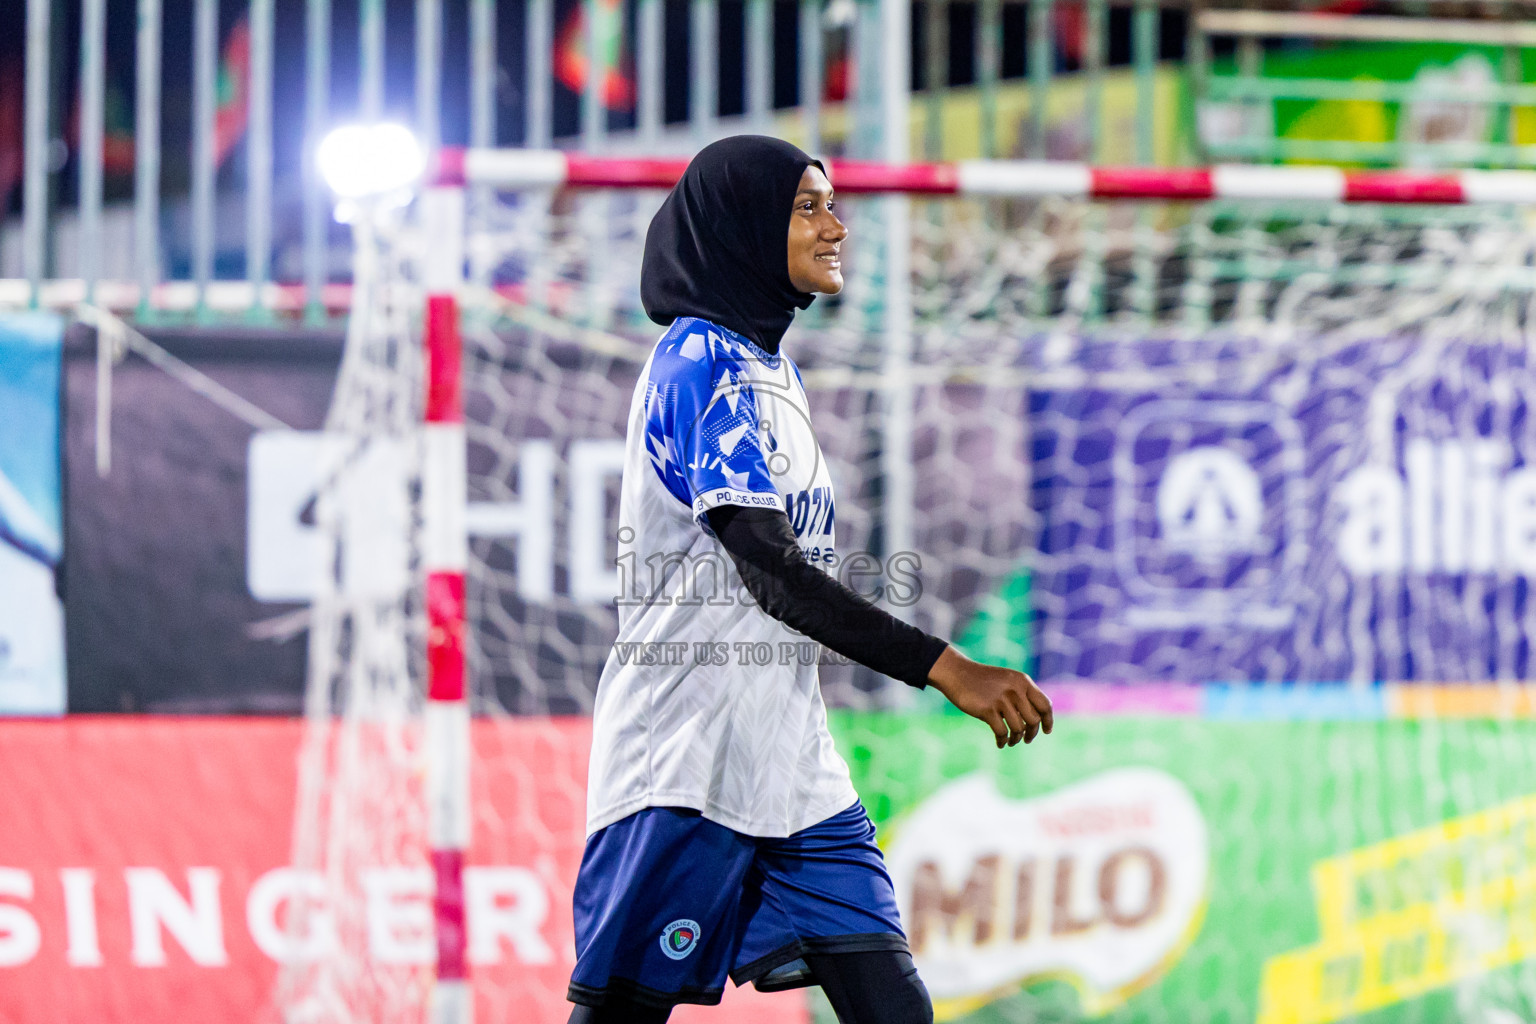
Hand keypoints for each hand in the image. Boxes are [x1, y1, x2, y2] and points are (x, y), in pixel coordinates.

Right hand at [926, 646, 1052, 748]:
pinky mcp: (987, 709)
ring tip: (1011, 742)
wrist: (957, 673)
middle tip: (1026, 740)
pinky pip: (1002, 732)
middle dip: (1032, 733)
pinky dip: (1003, 741)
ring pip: (1018, 728)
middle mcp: (1015, 689)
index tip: (1046, 731)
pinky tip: (1000, 743)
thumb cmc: (983, 680)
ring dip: (1016, 739)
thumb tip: (1038, 718)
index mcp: (1023, 681)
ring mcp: (1001, 699)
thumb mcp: (1007, 681)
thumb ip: (1023, 694)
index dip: (1048, 720)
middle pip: (1034, 720)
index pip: (1045, 704)